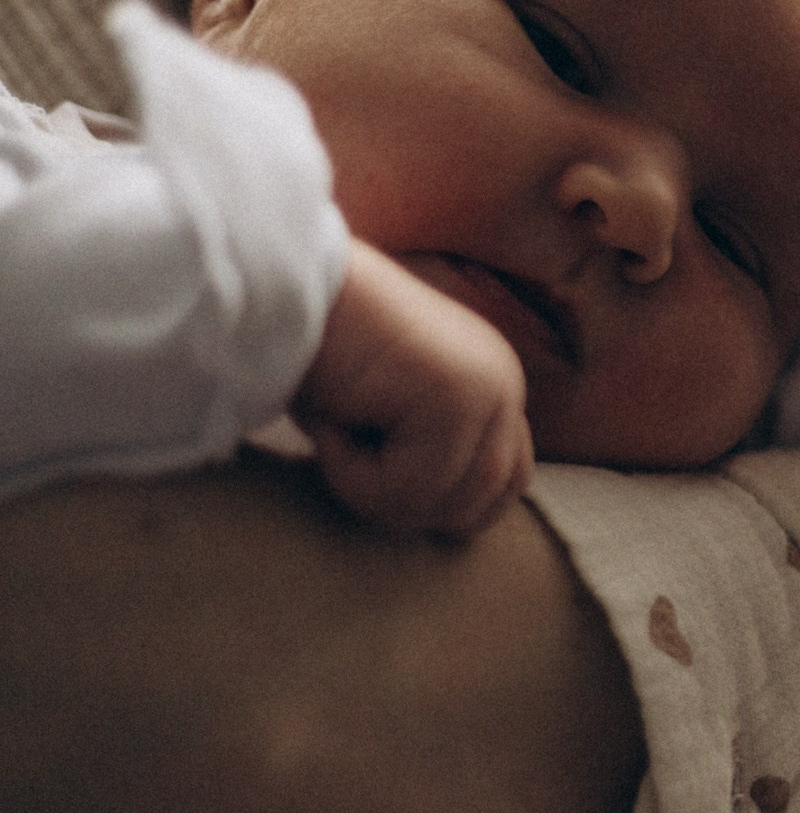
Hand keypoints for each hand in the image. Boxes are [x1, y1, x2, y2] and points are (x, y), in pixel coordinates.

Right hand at [291, 240, 533, 534]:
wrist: (277, 287)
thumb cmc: (310, 352)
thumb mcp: (379, 415)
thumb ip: (423, 456)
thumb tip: (446, 525)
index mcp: (491, 384)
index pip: (510, 482)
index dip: (449, 510)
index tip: (384, 495)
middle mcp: (503, 384)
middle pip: (483, 503)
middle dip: (406, 506)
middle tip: (343, 461)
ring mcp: (488, 389)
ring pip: (446, 503)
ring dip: (373, 491)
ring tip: (335, 434)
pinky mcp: (456, 399)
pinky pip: (409, 488)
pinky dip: (352, 475)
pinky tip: (330, 421)